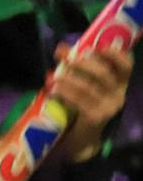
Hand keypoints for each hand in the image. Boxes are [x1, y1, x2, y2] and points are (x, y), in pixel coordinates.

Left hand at [50, 43, 133, 162]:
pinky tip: (53, 90)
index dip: (114, 53)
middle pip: (104, 73)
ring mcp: (109, 106)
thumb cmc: (85, 102)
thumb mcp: (87, 82)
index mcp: (121, 81)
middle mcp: (119, 93)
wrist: (84, 133)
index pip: (126, 64)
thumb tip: (61, 48)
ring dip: (69, 79)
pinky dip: (65, 94)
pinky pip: (80, 102)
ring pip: (89, 87)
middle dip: (84, 63)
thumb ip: (78, 65)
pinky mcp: (96, 117)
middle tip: (66, 59)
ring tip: (54, 76)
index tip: (97, 46)